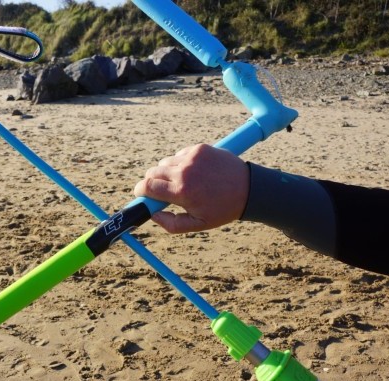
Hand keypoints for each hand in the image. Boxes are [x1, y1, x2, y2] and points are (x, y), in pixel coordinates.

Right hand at [133, 144, 249, 232]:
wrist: (248, 189)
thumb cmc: (222, 210)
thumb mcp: (197, 225)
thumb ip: (171, 224)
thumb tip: (152, 214)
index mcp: (182, 192)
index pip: (147, 186)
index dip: (140, 191)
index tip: (140, 194)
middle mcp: (184, 172)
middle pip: (152, 172)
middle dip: (151, 182)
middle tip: (160, 191)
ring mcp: (192, 157)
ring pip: (165, 162)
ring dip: (166, 172)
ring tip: (181, 182)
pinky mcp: (199, 148)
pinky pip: (179, 155)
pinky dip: (181, 163)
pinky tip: (193, 172)